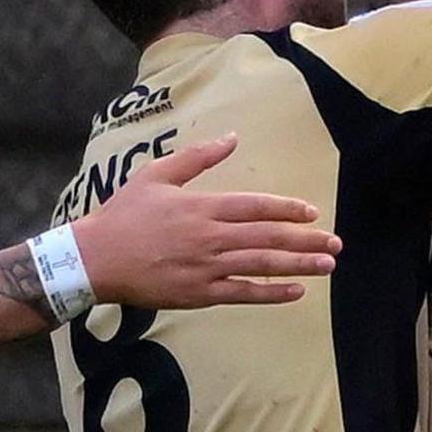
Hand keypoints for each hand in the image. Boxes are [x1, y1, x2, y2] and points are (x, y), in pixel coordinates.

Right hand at [71, 135, 339, 307]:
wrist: (96, 258)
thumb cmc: (125, 214)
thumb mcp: (157, 174)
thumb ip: (198, 157)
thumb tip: (231, 138)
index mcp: (202, 206)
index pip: (255, 206)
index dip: (286, 209)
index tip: (312, 213)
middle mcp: (210, 237)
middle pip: (267, 236)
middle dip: (306, 239)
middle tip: (336, 243)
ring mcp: (206, 267)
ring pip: (261, 264)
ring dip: (299, 265)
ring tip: (327, 265)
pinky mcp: (199, 294)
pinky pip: (243, 293)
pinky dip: (271, 292)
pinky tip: (296, 291)